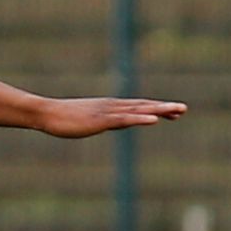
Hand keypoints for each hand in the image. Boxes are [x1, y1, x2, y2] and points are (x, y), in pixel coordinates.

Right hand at [36, 96, 186, 138]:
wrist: (46, 113)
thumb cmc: (64, 118)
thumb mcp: (89, 121)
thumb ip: (104, 121)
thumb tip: (115, 123)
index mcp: (111, 107)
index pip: (139, 108)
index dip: (157, 109)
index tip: (175, 111)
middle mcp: (113, 106)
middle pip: (143, 107)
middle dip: (164, 108)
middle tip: (184, 108)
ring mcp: (108, 112)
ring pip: (138, 111)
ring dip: (158, 110)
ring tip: (177, 110)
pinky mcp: (101, 120)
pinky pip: (124, 120)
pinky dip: (140, 119)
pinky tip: (154, 120)